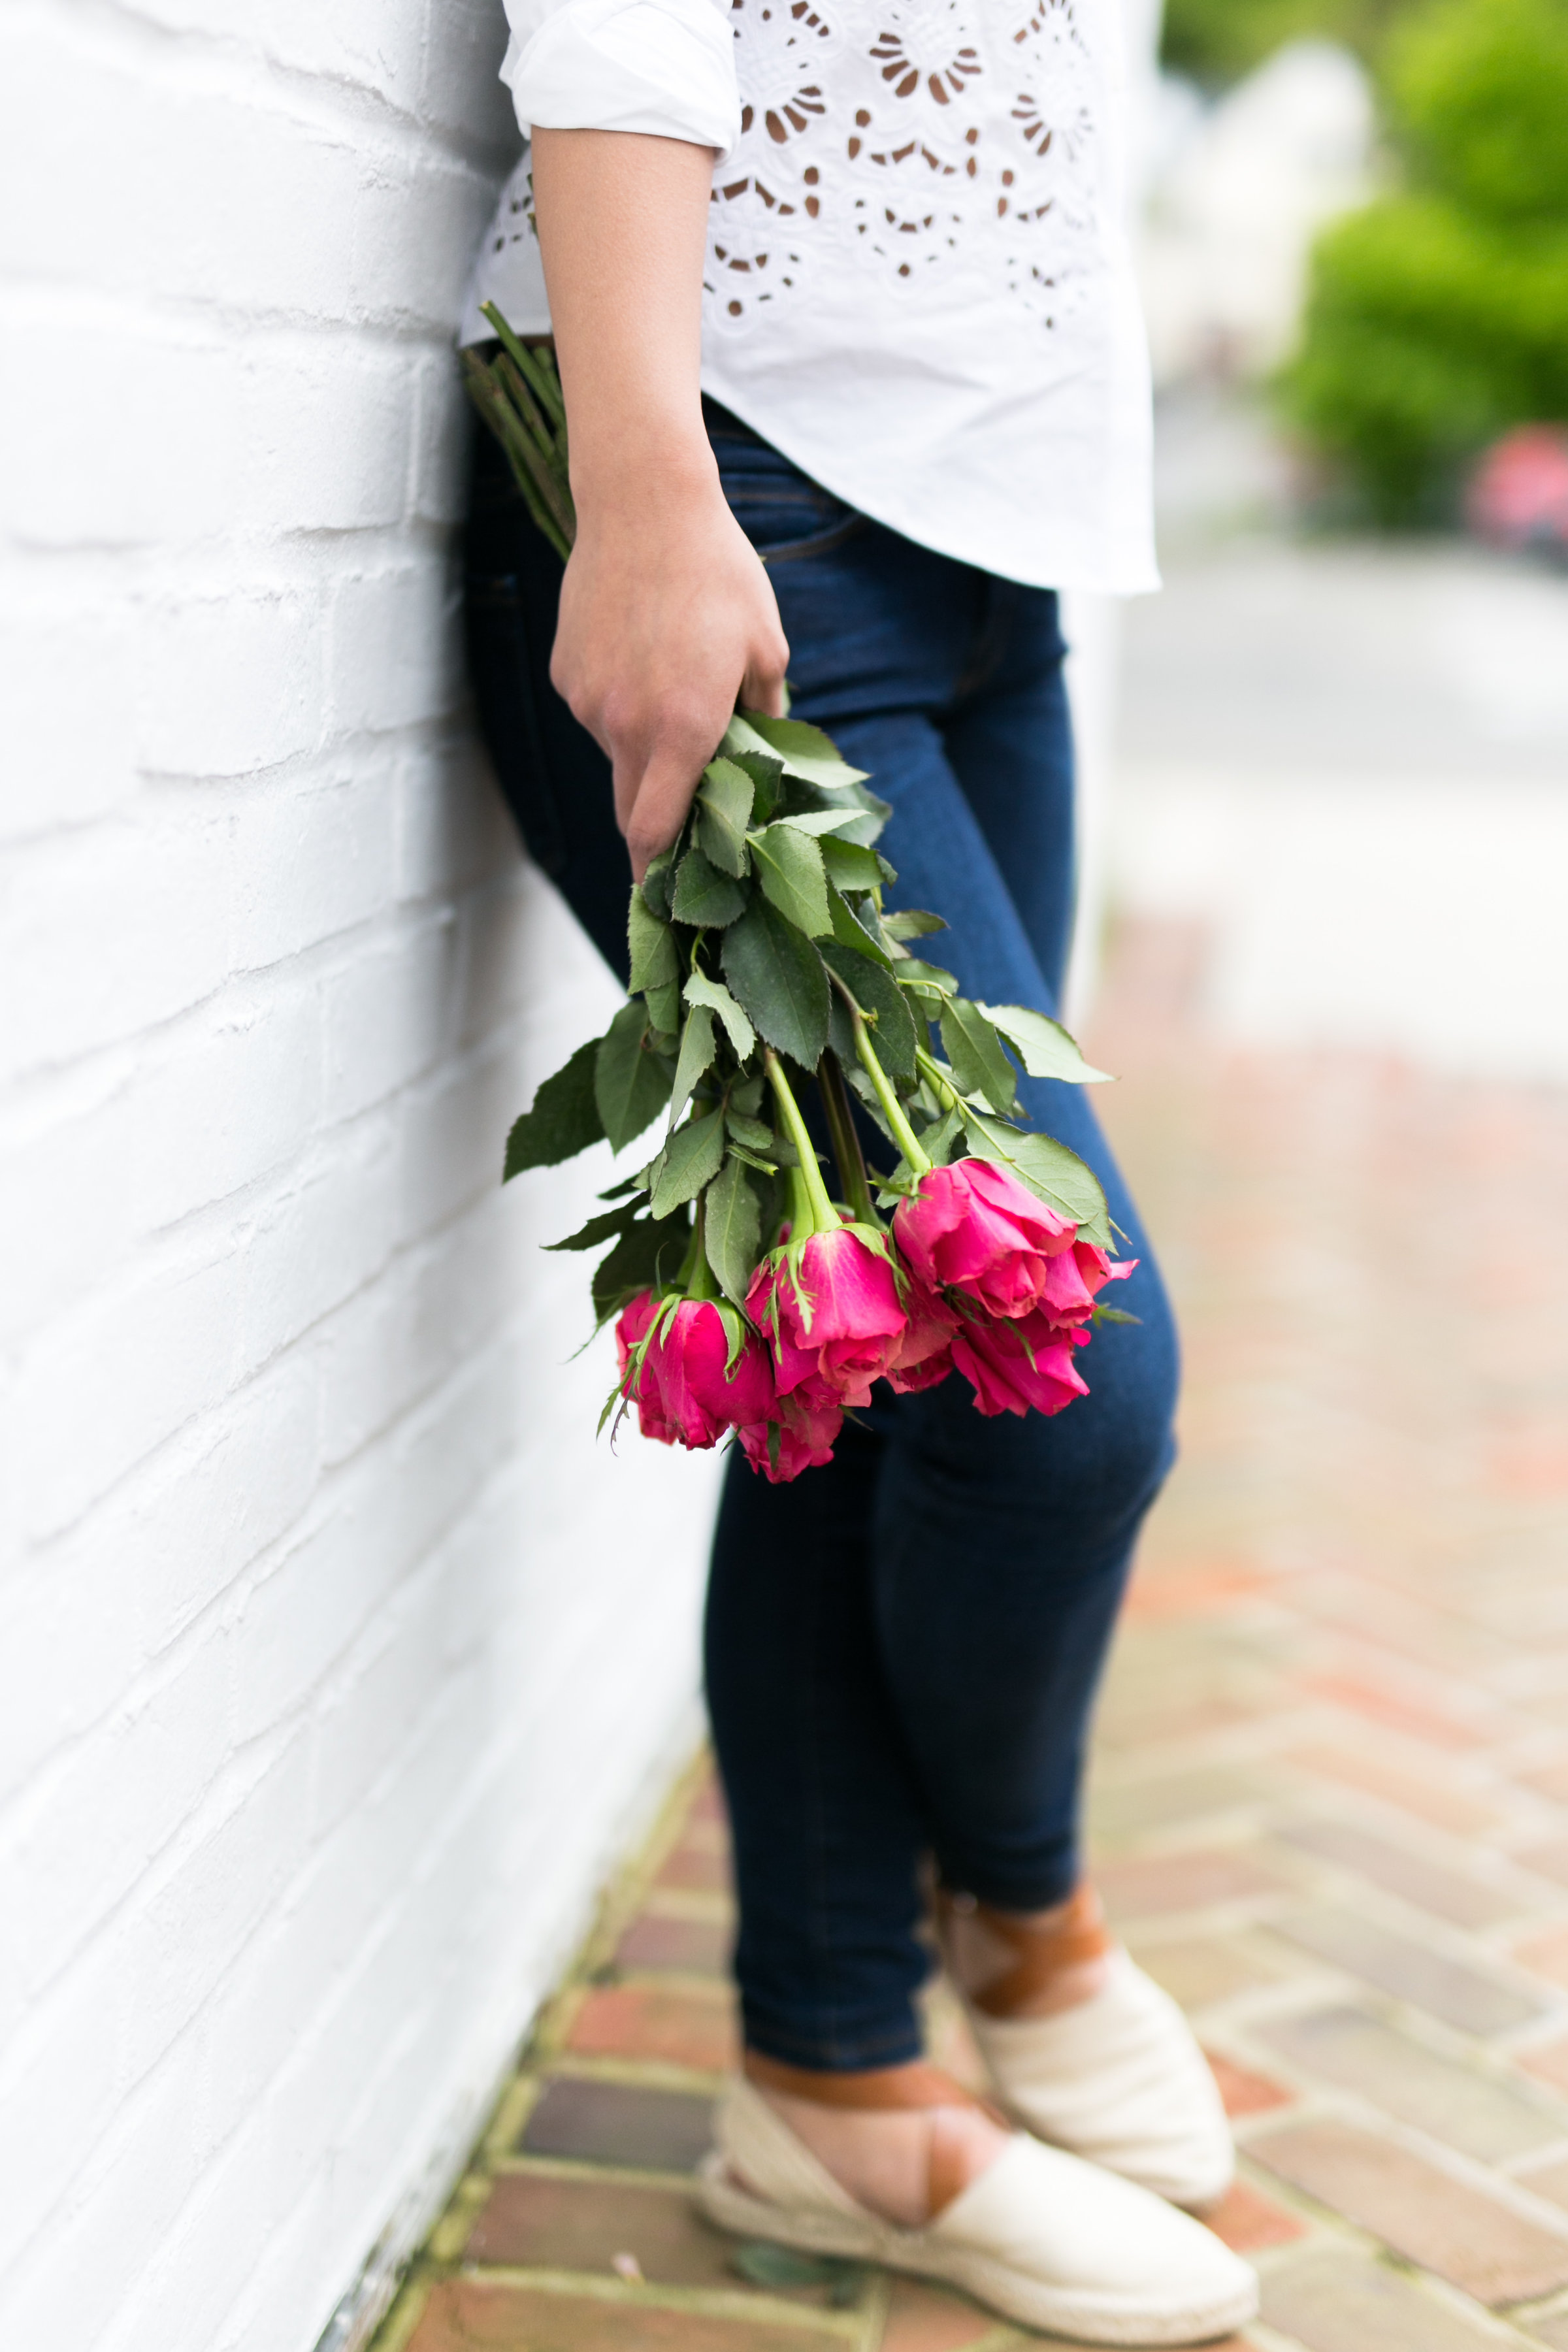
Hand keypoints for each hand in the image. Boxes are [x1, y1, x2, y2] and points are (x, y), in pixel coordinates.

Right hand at [551, 449, 789, 878]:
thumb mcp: (766, 648)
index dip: (661, 874)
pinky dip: (619, 709)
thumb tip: (762, 761)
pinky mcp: (566, 676)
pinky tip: (641, 658)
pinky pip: (596, 715)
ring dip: (643, 753)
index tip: (669, 900)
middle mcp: (627, 726)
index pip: (657, 832)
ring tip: (672, 692)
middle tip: (682, 835)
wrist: (644, 503)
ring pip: (616, 757)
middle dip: (655, 832)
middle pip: (631, 812)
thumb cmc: (719, 574)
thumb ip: (764, 717)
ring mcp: (589, 702)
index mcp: (683, 729)